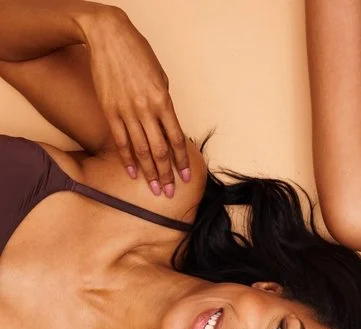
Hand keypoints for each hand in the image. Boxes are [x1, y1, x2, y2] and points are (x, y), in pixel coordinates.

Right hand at [79, 5, 189, 194]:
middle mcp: (146, 109)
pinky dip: (127, 158)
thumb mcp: (160, 77)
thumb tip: (166, 125)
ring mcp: (127, 111)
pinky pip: (120, 141)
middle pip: (159, 150)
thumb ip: (164, 104)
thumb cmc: (138, 54)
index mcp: (163, 101)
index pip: (176, 139)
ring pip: (141, 150)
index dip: (181, 161)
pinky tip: (132, 172)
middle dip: (166, 174)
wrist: (109, 36)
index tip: (185, 177)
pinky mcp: (110, 111)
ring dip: (149, 172)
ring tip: (154, 189)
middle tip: (169, 193)